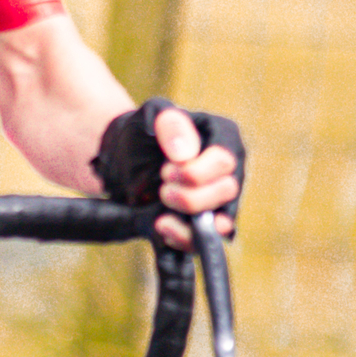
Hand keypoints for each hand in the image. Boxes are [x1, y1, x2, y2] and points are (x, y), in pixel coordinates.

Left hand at [150, 105, 239, 248]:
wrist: (126, 159)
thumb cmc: (145, 132)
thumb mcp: (153, 115)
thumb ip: (171, 125)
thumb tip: (184, 154)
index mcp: (224, 138)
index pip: (225, 161)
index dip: (195, 172)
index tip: (167, 170)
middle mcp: (229, 171)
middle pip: (227, 192)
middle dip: (191, 196)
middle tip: (163, 189)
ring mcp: (220, 200)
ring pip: (223, 224)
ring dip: (190, 224)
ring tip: (161, 218)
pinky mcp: (204, 223)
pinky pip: (204, 241)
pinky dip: (183, 239)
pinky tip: (162, 227)